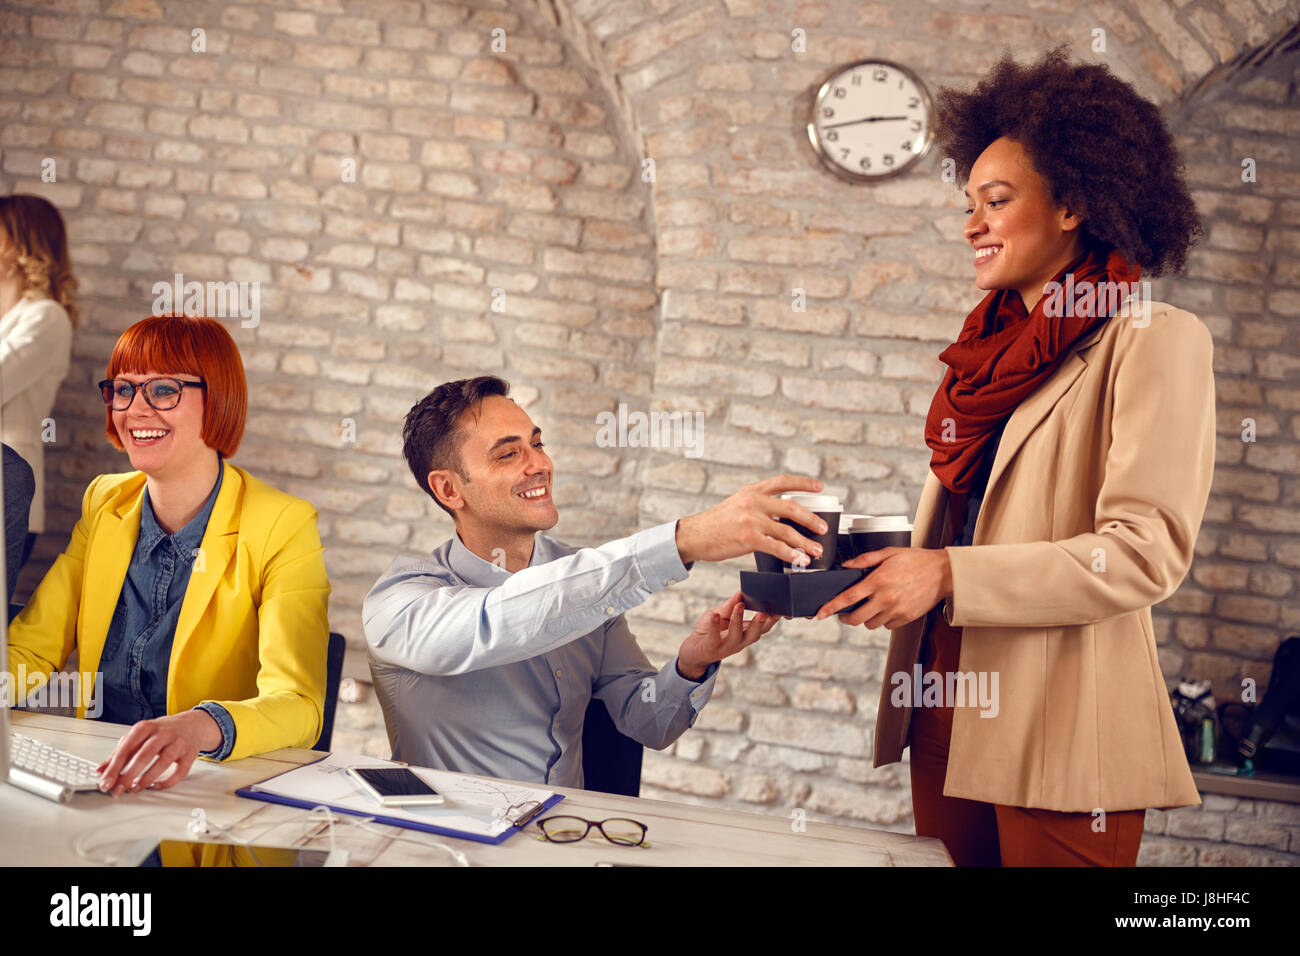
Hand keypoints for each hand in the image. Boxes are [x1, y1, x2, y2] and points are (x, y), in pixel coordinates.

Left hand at [97, 709, 221, 794]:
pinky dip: (167, 782)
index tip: (105, 781)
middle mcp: (163, 733)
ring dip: (146, 779)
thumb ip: (120, 752)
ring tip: (134, 788)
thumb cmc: (162, 731)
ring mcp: (178, 743)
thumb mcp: (139, 736)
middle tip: (118, 790)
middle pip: (144, 755)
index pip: (126, 748)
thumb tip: (101, 770)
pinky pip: (180, 771)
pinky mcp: (190, 754)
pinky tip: (155, 786)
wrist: (192, 725)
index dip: (114, 767)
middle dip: (128, 775)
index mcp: (145, 727)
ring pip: (162, 763)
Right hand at [675, 474, 827, 564]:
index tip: (820, 487)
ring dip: (805, 542)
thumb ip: (759, 506)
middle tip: (823, 527)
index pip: (783, 481)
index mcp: (752, 491)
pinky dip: (791, 554)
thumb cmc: (716, 523)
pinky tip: (799, 560)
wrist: (694, 535)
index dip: (804, 483)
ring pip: (787, 530)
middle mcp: (753, 501)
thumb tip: (783, 516)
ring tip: (816, 550)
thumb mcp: (737, 504)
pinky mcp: (748, 538)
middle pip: (791, 507)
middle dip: (811, 519)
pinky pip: (776, 547)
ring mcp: (751, 520)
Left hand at [677, 591, 778, 677]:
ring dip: (739, 621)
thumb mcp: (720, 614)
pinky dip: (714, 626)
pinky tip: (715, 615)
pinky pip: (714, 637)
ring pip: (737, 637)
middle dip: (760, 624)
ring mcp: (725, 647)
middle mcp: (739, 642)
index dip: (772, 620)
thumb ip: (730, 605)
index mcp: (744, 633)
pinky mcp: (711, 648)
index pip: (762, 628)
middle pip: (754, 635)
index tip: (779, 610)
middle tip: (763, 612)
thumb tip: (741, 592)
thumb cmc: (708, 631)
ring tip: (739, 606)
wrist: (692, 651)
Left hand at [815, 547, 952, 629]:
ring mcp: (897, 611)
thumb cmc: (917, 560)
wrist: (944, 572)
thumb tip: (847, 566)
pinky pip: (887, 626)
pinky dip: (883, 620)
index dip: (831, 607)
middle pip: (856, 618)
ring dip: (866, 618)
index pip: (848, 598)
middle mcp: (886, 598)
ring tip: (872, 605)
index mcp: (878, 581)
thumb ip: (865, 560)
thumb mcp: (888, 553)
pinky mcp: (906, 618)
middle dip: (846, 618)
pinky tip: (887, 607)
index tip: (821, 613)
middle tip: (845, 613)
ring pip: (871, 624)